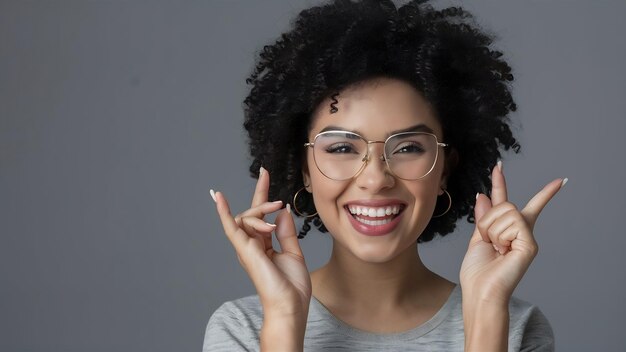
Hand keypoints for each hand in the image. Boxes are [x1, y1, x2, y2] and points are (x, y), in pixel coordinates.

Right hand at [211, 167, 311, 320]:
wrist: (289, 305)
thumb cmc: (292, 286)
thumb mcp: (293, 252)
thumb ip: (286, 231)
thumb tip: (282, 211)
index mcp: (262, 245)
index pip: (260, 212)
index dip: (262, 191)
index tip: (265, 172)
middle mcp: (251, 244)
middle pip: (252, 212)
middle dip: (264, 201)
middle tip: (279, 203)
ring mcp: (245, 247)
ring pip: (246, 217)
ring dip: (259, 213)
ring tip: (273, 226)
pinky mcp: (244, 250)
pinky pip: (231, 227)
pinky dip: (223, 212)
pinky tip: (217, 197)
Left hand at [460, 161, 565, 304]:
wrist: (480, 291)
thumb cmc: (478, 272)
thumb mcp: (477, 238)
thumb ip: (482, 217)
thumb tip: (482, 195)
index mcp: (505, 229)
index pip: (505, 199)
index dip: (500, 182)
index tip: (499, 165)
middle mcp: (520, 230)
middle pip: (504, 204)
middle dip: (488, 221)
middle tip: (488, 242)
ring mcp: (527, 236)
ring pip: (506, 211)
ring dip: (492, 230)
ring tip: (495, 249)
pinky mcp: (530, 244)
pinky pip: (512, 223)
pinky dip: (500, 236)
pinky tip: (503, 251)